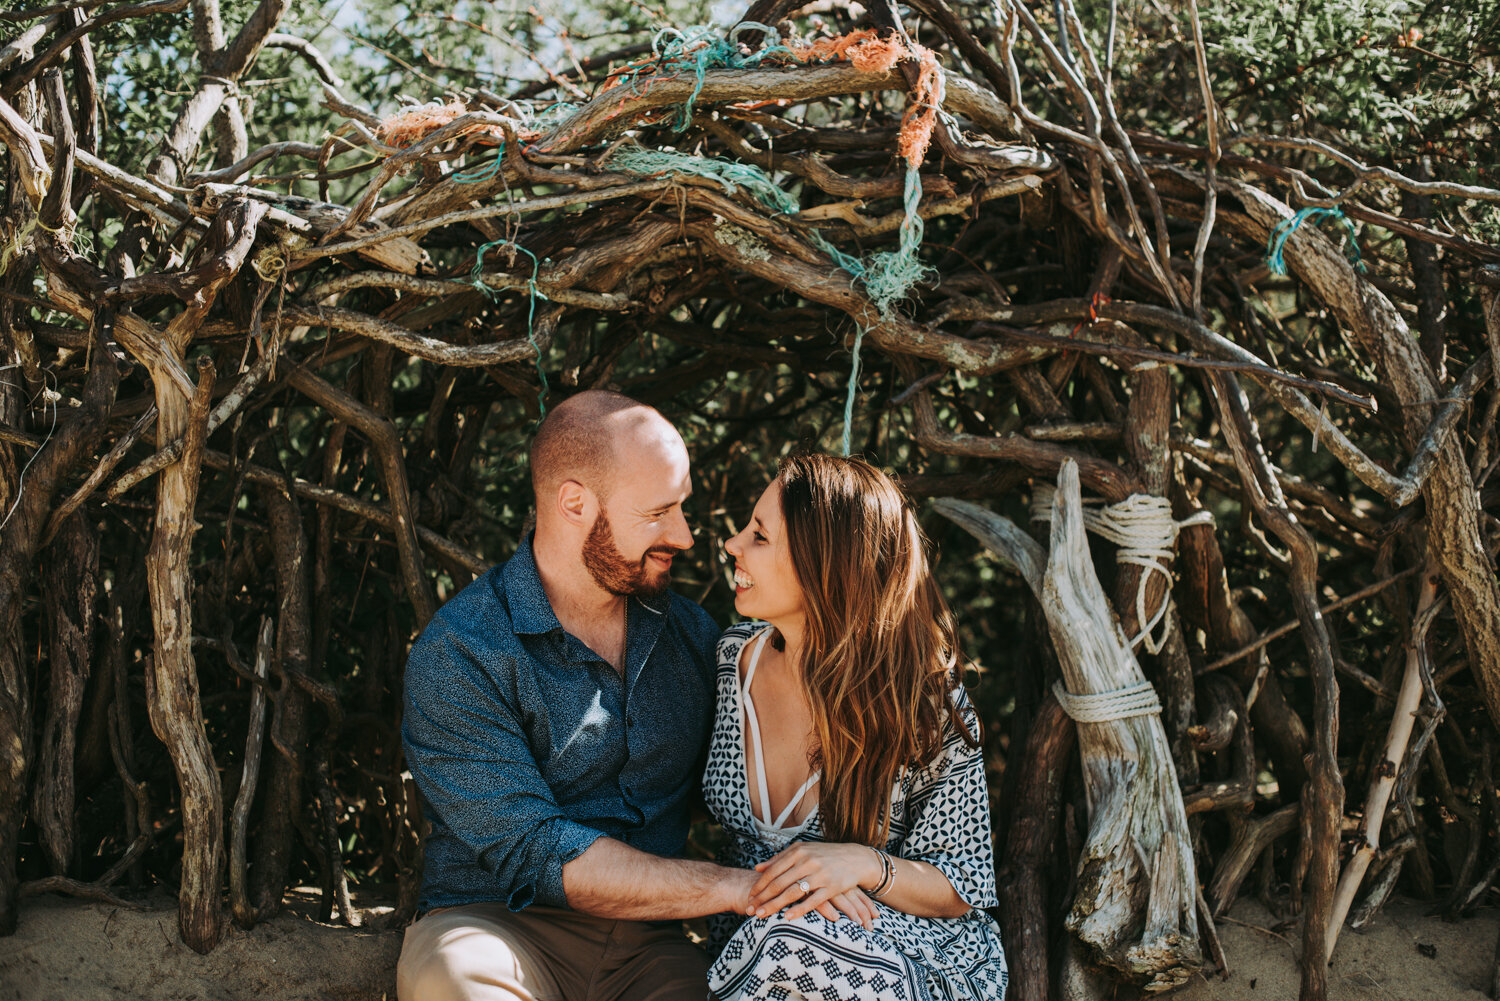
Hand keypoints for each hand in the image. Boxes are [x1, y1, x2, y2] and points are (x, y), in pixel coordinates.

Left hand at [748, 843, 882, 922]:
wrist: (855, 858)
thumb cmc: (825, 855)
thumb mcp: (803, 850)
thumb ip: (780, 858)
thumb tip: (758, 867)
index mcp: (799, 851)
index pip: (773, 871)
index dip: (759, 885)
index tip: (749, 896)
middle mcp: (808, 862)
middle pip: (779, 883)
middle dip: (762, 898)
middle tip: (750, 909)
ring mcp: (820, 875)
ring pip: (792, 892)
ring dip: (774, 905)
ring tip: (761, 915)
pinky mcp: (832, 887)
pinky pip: (812, 901)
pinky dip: (798, 910)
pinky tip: (786, 918)